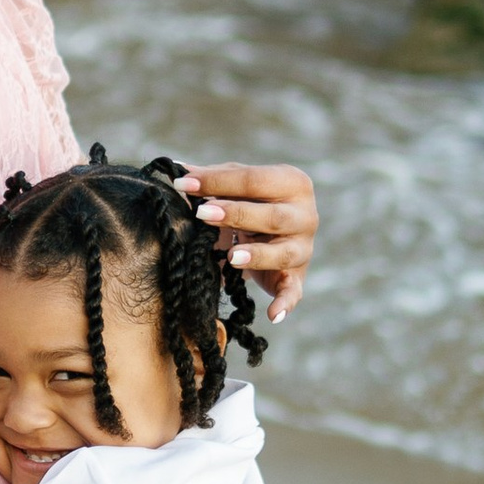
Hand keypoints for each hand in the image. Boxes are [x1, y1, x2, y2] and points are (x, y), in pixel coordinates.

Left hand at [180, 162, 316, 320]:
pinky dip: (285, 303)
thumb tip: (177, 167)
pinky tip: (273, 315)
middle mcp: (305, 215)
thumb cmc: (252, 201)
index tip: (182, 183)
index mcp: (292, 183)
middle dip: (236, 215)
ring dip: (257, 256)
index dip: (217, 181)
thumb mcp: (235, 186)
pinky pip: (293, 292)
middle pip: (273, 216)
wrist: (275, 232)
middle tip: (202, 214)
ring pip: (283, 253)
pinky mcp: (297, 277)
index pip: (253, 179)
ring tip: (231, 257)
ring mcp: (304, 248)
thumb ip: (211, 178)